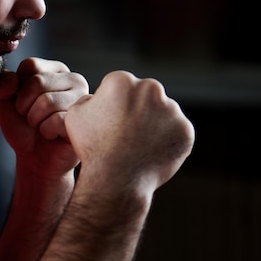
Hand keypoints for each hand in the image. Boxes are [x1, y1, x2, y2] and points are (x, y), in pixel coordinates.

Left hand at [0, 57, 88, 179]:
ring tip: (42, 126)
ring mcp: (83, 99)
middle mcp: (74, 80)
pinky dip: (46, 131)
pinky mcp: (85, 119)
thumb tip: (12, 78)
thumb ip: (2, 84)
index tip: (22, 102)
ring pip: (47, 101)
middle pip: (38, 81)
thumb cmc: (24, 127)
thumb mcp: (5, 102)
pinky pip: (56, 121)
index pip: (30, 65)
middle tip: (31, 118)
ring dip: (35, 120)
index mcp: (56, 70)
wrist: (35, 158)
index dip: (18, 88)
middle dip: (25, 106)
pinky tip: (53, 135)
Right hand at [65, 71, 194, 193]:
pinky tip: (152, 152)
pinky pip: (177, 132)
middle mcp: (151, 88)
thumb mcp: (75, 115)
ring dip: (155, 125)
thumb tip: (97, 97)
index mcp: (123, 80)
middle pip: (146, 96)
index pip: (122, 87)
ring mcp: (171, 109)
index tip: (111, 123)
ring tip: (140, 146)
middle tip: (128, 135)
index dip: (115, 106)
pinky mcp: (185, 129)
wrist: (116, 180)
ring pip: (164, 113)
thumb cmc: (92, 148)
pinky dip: (168, 141)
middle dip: (139, 110)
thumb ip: (88, 99)